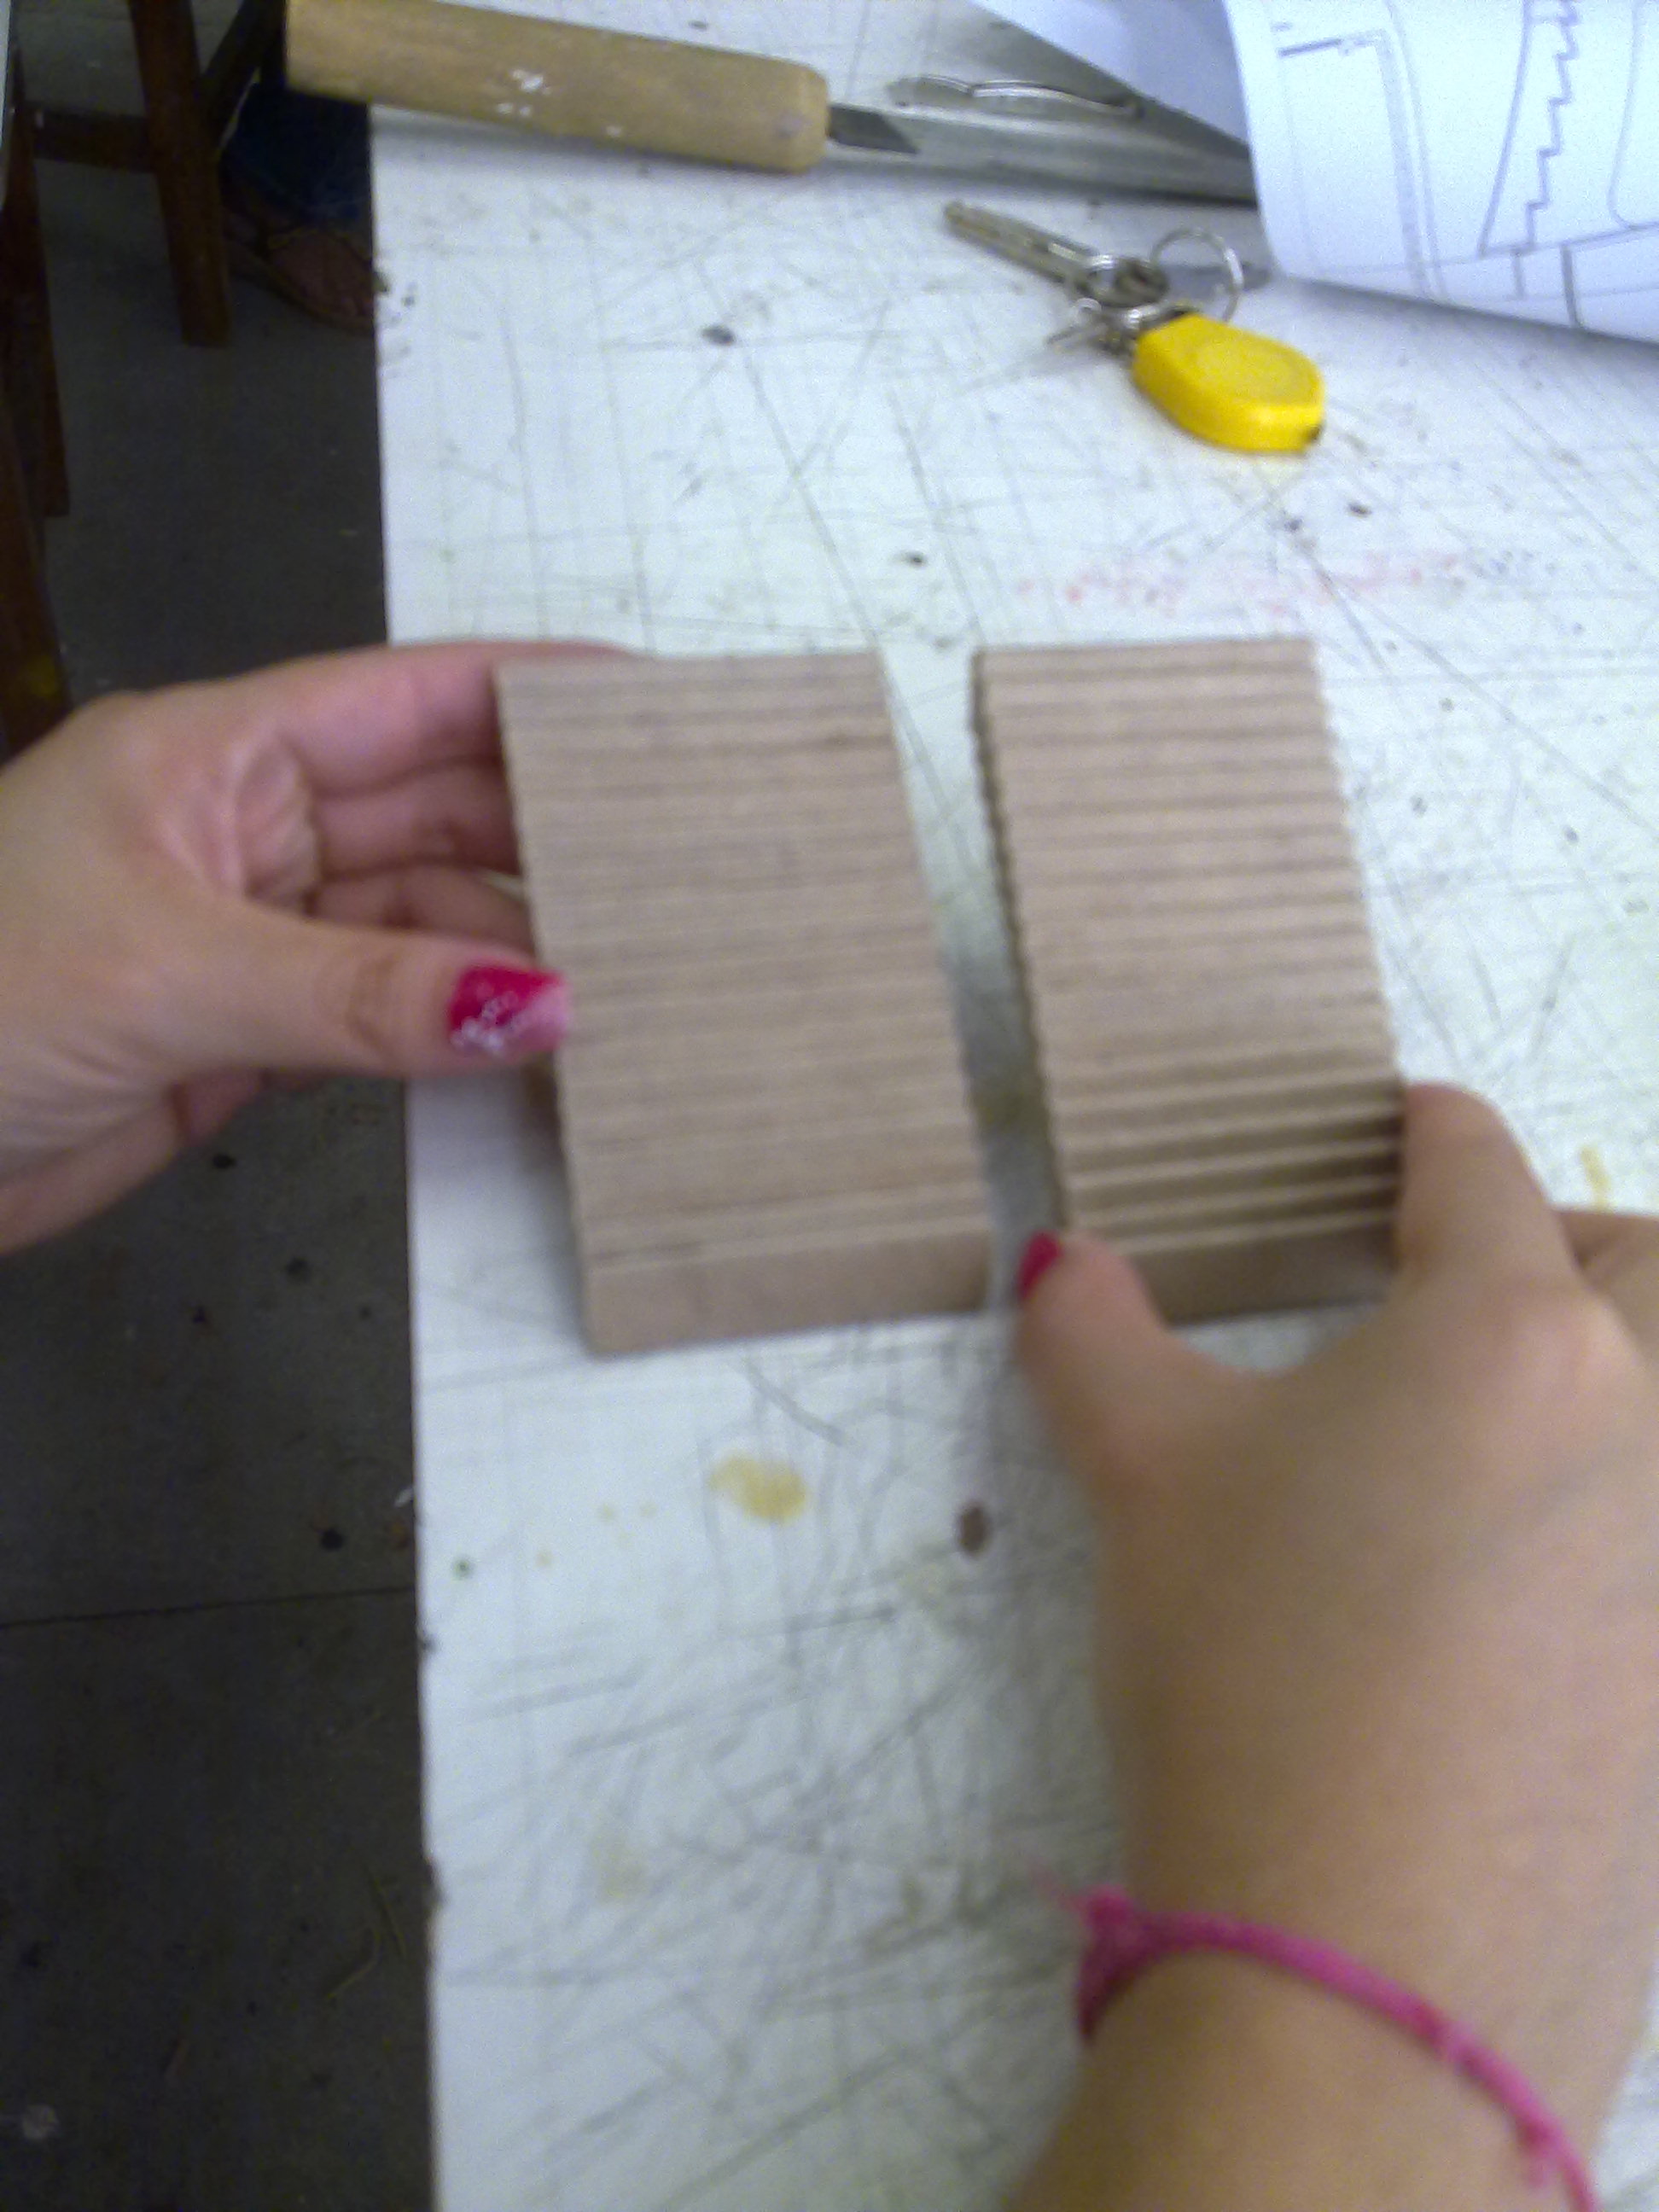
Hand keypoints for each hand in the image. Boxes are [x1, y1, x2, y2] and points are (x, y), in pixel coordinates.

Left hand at [0, 642, 597, 1250]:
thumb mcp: (170, 972)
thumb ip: (365, 993)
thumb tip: (545, 1008)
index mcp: (216, 752)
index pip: (407, 696)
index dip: (532, 692)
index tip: (654, 709)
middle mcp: (247, 828)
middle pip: (434, 809)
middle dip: (547, 833)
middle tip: (680, 868)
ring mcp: (257, 935)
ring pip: (424, 921)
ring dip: (514, 952)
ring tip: (635, 974)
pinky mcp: (254, 1034)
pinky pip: (390, 1015)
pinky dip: (460, 1033)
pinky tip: (537, 1047)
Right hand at [1016, 1085, 1658, 2207]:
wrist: (1367, 1961)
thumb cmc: (1252, 1663)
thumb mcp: (1141, 1478)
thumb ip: (1094, 1338)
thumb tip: (1055, 1260)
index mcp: (1509, 1336)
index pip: (1476, 1175)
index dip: (1430, 1130)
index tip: (1408, 1118)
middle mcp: (1647, 1425)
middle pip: (1648, 1269)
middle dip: (1573, 1244)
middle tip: (1475, 1282)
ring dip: (1615, 1387)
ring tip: (1505, 1437)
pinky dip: (1618, 1531)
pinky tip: (1527, 1603)